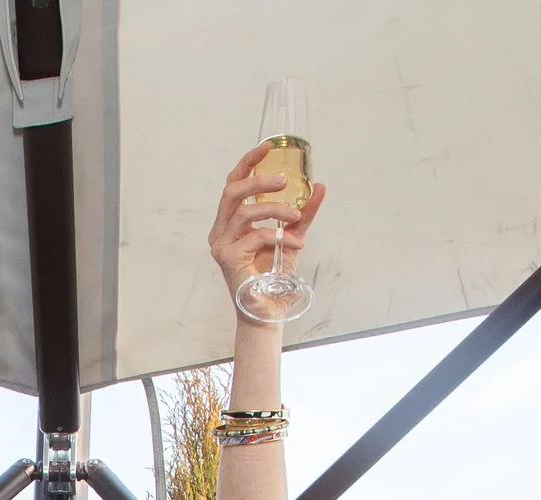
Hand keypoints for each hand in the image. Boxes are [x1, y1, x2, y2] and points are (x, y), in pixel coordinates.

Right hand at [209, 143, 326, 303]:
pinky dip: (277, 235)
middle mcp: (221, 231)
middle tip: (283, 180)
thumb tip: (319, 187)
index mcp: (230, 222)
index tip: (267, 146)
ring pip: (245, 211)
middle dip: (258, 180)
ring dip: (274, 210)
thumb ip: (302, 214)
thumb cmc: (274, 277)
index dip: (248, 162)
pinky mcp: (228, 258)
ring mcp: (221, 244)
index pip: (234, 183)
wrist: (269, 311)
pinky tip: (293, 243)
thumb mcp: (291, 237)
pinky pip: (254, 235)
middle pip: (232, 191)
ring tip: (296, 217)